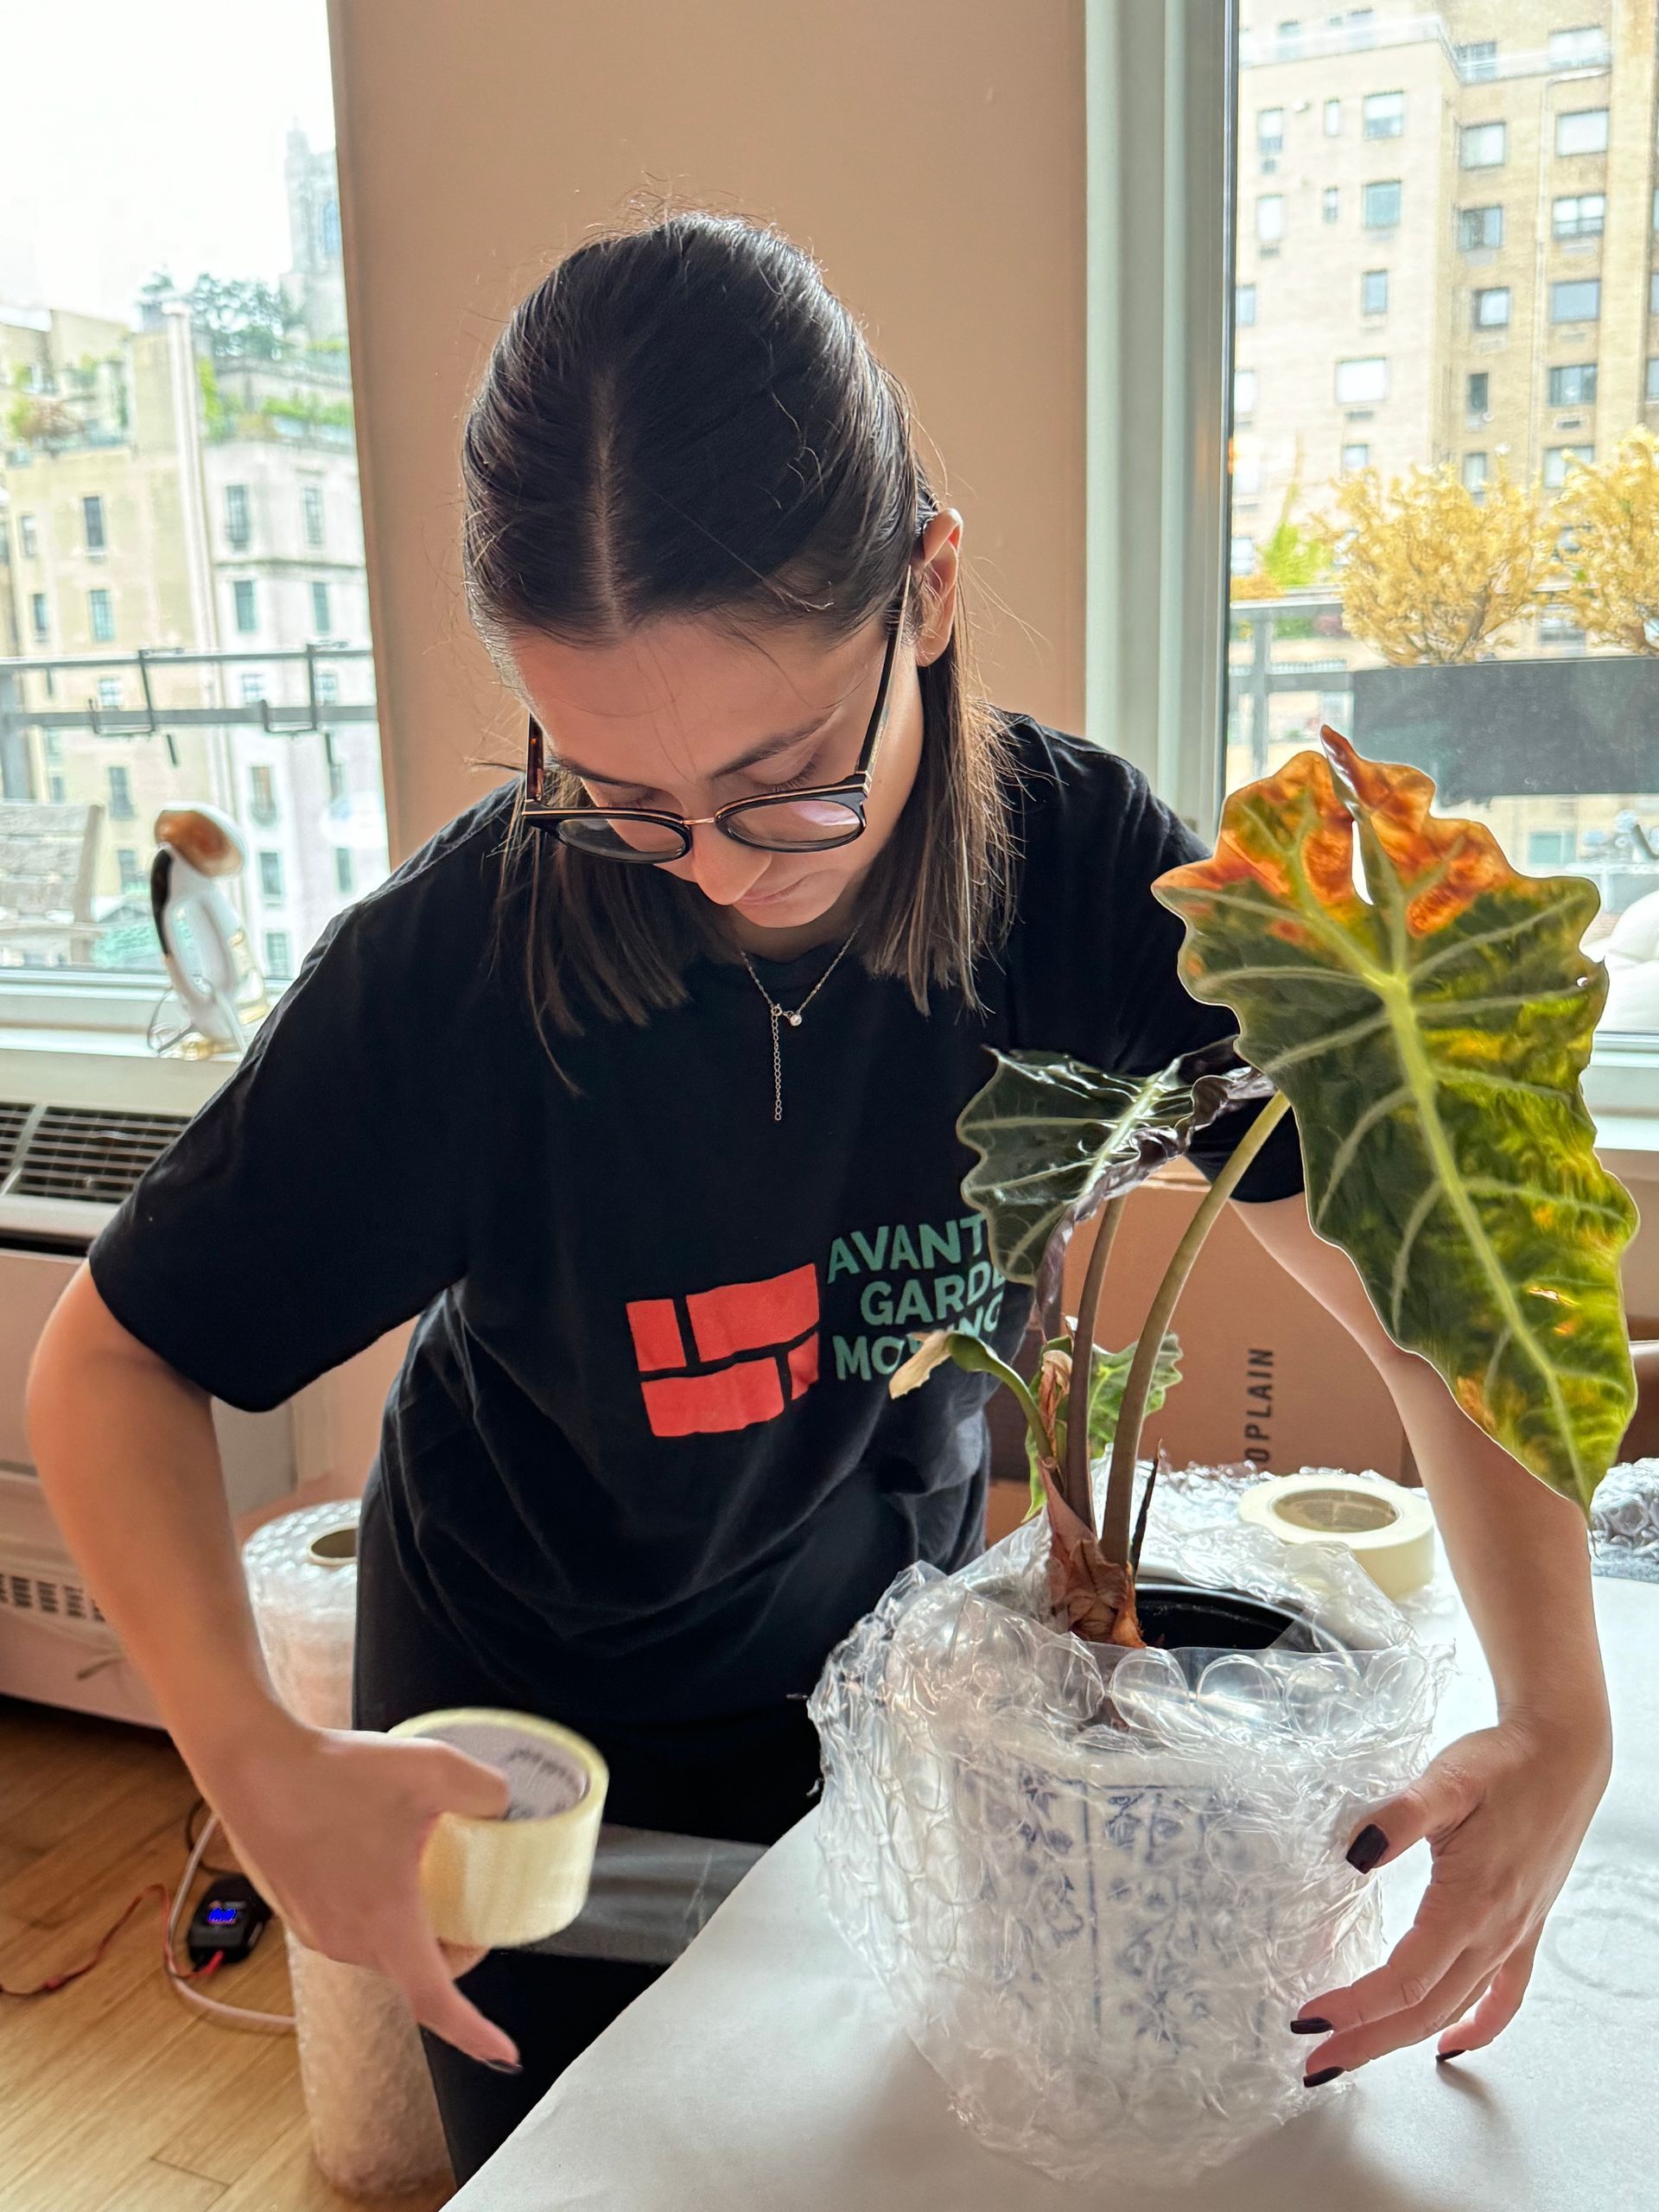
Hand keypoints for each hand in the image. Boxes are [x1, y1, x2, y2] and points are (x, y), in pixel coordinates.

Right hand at [207, 1713, 518, 2068]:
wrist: (253, 1764)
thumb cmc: (333, 1772)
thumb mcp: (433, 1769)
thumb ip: (486, 1792)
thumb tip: (507, 1806)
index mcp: (385, 1922)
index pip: (436, 2000)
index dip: (474, 2032)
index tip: (504, 2050)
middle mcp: (348, 1940)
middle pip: (417, 1971)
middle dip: (454, 1949)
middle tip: (476, 1904)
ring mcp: (316, 1930)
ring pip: (382, 1949)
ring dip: (415, 1928)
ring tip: (432, 1874)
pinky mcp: (297, 1912)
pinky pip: (352, 1928)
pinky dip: (379, 1911)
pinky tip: (384, 1857)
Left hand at [1290, 1710, 1610, 2080]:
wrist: (1562, 1754)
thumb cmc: (1502, 1763)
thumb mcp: (1445, 1780)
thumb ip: (1398, 1818)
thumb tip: (1353, 1855)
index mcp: (1470, 1903)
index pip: (1404, 1979)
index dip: (1355, 2006)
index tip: (1308, 2019)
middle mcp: (1494, 1932)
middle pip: (1424, 2009)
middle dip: (1367, 2042)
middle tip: (1315, 2063)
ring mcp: (1513, 1935)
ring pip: (1455, 2007)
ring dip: (1404, 2038)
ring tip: (1357, 2053)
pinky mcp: (1524, 1928)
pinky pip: (1504, 1995)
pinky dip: (1477, 2026)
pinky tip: (1451, 2044)